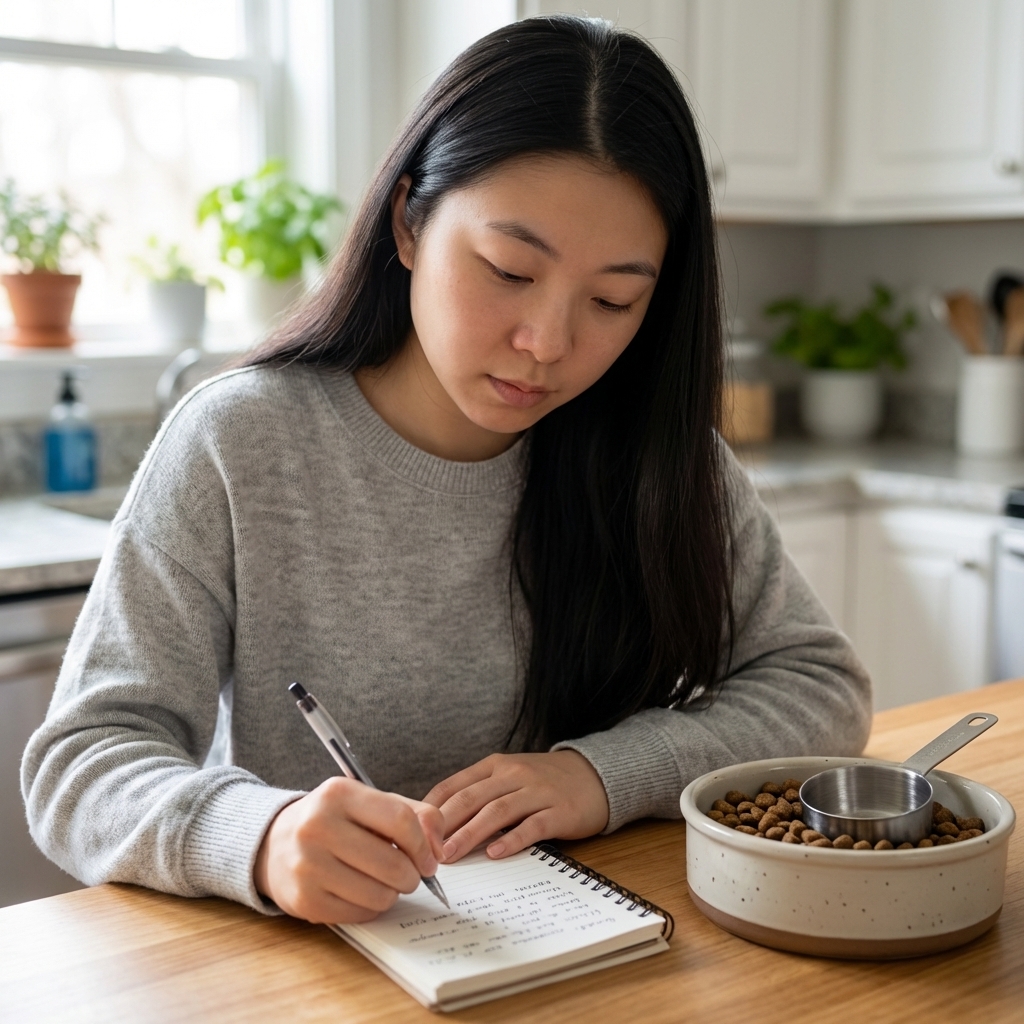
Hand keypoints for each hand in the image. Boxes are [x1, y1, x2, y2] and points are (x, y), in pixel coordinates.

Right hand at [254, 777, 444, 923]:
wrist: (274, 844)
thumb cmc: (335, 821)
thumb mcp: (370, 802)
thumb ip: (415, 814)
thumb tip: (439, 849)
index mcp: (338, 794)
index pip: (401, 820)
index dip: (424, 844)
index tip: (429, 859)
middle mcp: (317, 826)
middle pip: (394, 863)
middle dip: (412, 875)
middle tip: (409, 875)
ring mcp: (307, 865)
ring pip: (380, 893)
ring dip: (393, 893)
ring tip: (384, 881)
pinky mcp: (304, 900)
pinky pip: (360, 913)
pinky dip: (371, 907)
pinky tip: (362, 892)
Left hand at [423, 750, 609, 862]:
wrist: (595, 775)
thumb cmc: (543, 782)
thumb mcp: (509, 777)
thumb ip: (479, 794)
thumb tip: (439, 825)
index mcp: (496, 765)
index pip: (456, 784)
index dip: (433, 808)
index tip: (414, 831)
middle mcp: (514, 774)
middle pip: (472, 798)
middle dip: (445, 825)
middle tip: (425, 849)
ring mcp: (538, 791)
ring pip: (497, 811)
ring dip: (470, 834)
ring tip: (451, 855)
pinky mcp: (560, 810)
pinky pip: (532, 825)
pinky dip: (512, 839)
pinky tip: (495, 853)